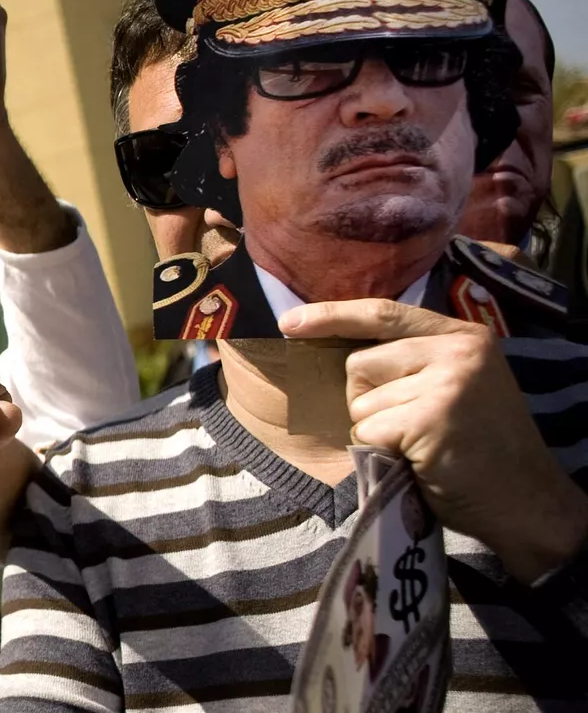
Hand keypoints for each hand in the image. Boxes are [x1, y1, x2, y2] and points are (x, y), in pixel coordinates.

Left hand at [282, 299, 587, 582]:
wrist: (526, 502)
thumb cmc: (479, 450)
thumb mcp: (455, 387)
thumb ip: (411, 365)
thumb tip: (337, 358)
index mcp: (463, 335)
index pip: (384, 312)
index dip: (332, 316)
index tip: (289, 322)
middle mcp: (458, 350)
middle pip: (359, 364)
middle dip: (368, 402)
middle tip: (413, 430)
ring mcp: (447, 382)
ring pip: (361, 404)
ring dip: (379, 433)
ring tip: (424, 446)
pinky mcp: (431, 417)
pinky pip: (369, 432)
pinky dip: (383, 453)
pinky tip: (422, 461)